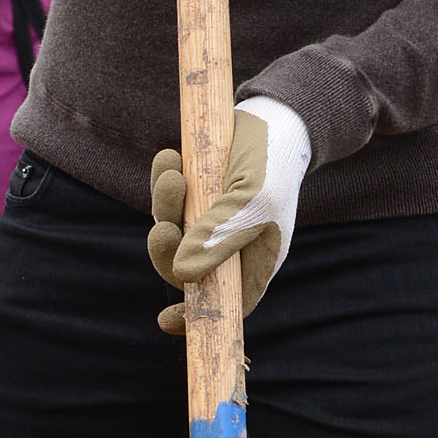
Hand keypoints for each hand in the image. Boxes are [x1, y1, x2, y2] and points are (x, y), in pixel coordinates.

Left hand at [148, 98, 311, 323]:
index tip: (166, 321)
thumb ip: (220, 237)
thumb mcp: (252, 201)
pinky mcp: (196, 192)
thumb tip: (182, 274)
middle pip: (186, 269)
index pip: (224, 300)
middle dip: (166, 253)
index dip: (195, 315)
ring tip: (171, 174)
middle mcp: (230, 244)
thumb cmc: (274, 164)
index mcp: (254, 260)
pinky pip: (169, 199)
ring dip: (164, 207)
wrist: (276, 116)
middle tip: (162, 229)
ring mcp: (211, 219)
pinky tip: (168, 157)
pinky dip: (164, 181)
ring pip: (173, 231)